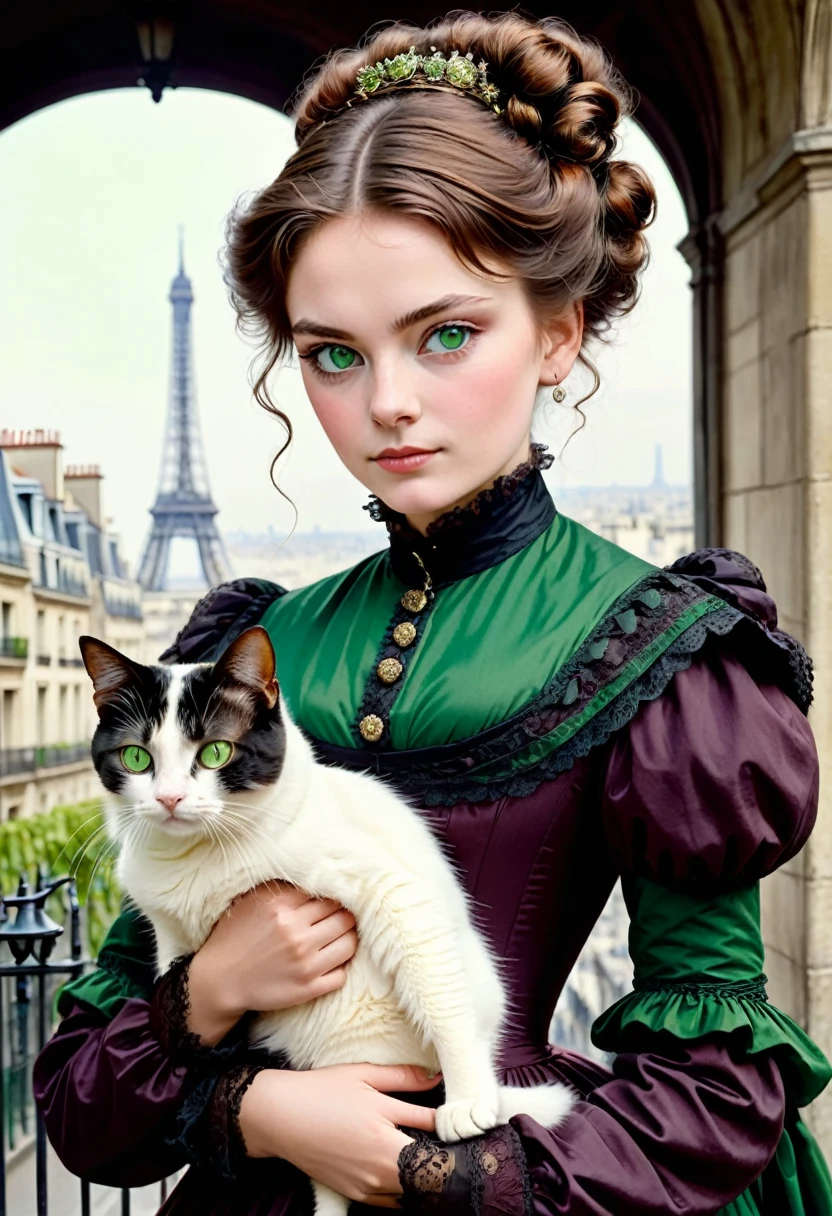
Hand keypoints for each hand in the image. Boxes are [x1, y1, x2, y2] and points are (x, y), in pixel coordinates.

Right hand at [186, 883, 356, 1043]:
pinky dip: (341, 965)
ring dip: (348, 937)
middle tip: (339, 916)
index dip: (333, 895)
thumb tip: (314, 874)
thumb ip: (282, 886)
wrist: (219, 980)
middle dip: (344, 914)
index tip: (331, 899)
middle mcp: (296, 933)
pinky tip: (332, 960)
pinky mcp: (308, 988)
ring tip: (340, 935)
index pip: (328, 893)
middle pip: (344, 916)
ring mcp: (304, 963)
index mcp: (282, 907)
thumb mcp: (252, 901)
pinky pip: (342, 973)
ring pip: (349, 942)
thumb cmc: (235, 936)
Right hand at [238, 1063, 440, 1207]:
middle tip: (453, 1140)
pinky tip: (404, 1168)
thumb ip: (403, 1078)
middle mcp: (377, 1164)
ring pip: (412, 1190)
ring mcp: (365, 1184)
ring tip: (430, 1154)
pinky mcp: (354, 1194)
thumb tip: (437, 1075)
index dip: (454, 1127)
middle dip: (445, 1157)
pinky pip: (391, 1200)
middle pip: (428, 1172)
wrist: (279, 1117)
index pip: (434, 1134)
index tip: (464, 1120)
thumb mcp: (363, 1075)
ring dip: (425, 1174)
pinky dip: (403, 1187)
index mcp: (382, 1131)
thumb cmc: (321, 1091)